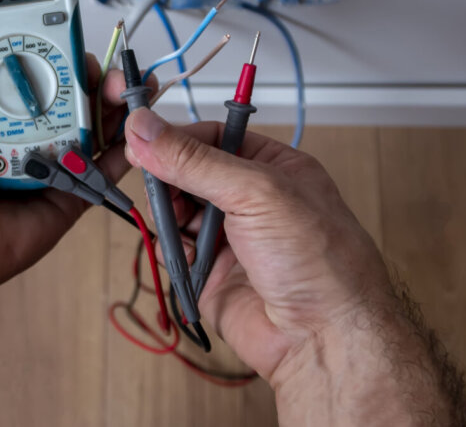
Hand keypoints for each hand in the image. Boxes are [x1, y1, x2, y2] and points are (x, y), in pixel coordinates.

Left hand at [0, 0, 130, 298]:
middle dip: (90, 68)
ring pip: (93, 119)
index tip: (65, 21)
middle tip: (95, 64)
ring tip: (119, 90)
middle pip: (69, 86)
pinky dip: (126, 146)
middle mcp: (24, 127)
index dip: (49, 40)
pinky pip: (106, 164)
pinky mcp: (72, 190)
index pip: (28, 60)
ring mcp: (51, 158)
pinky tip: (135, 126)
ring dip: (112, 100)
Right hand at [122, 107, 392, 381]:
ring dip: (169, 214)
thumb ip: (195, 161)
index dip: (176, 138)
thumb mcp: (256, 192)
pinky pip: (176, 252)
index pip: (212, 138)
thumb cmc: (319, 261)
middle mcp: (252, 201)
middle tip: (156, 184)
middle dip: (168, 178)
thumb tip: (145, 128)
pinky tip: (182, 253)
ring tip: (175, 222)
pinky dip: (171, 250)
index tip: (142, 140)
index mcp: (273, 168)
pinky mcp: (212, 275)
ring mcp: (231, 238)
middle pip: (189, 174)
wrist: (324, 337)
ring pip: (178, 212)